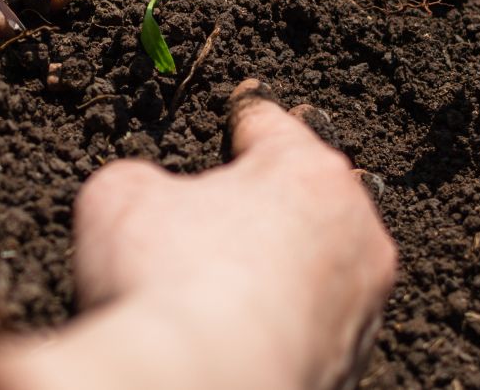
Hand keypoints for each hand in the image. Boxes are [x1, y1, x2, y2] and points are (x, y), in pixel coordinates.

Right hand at [0, 80, 396, 389]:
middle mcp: (355, 236)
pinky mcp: (348, 368)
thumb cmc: (169, 284)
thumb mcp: (120, 196)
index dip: (238, 121)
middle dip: (259, 206)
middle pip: (300, 202)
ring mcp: (360, 310)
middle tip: (206, 220)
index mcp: (310, 174)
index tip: (237, 117)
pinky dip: (275, 327)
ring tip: (214, 289)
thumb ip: (140, 179)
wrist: (198, 389)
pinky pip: (308, 330)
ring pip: (313, 270)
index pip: (271, 127)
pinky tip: (230, 336)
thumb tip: (148, 198)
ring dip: (273, 271)